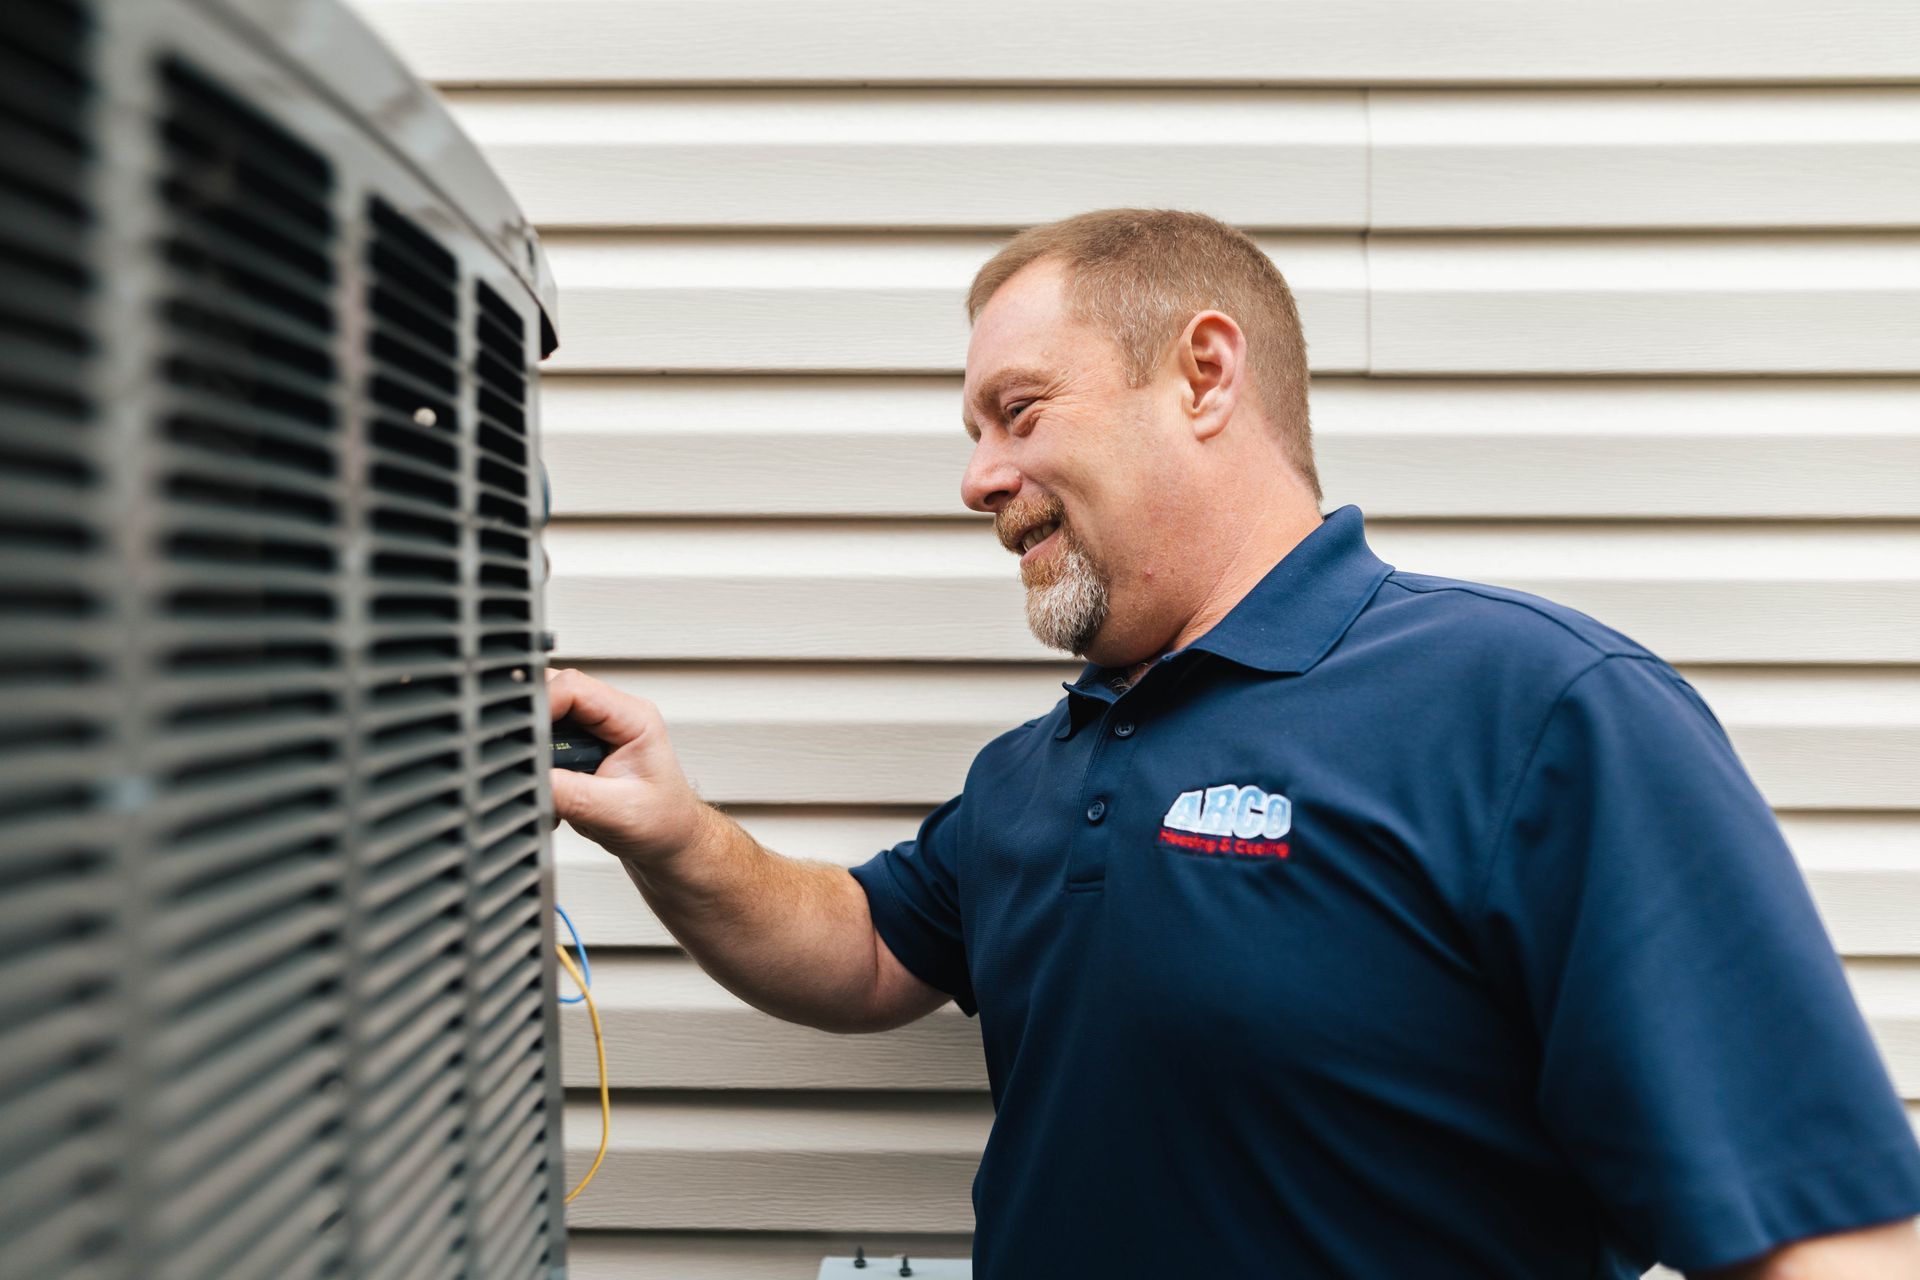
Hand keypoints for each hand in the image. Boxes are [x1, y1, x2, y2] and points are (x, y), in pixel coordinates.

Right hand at [545, 667, 707, 865]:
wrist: (670, 843)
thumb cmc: (662, 824)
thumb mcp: (616, 812)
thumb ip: (570, 794)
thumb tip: (531, 781)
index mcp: (633, 717)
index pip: (573, 686)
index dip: (540, 706)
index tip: (520, 738)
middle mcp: (613, 716)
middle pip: (553, 694)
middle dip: (532, 730)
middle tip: (532, 767)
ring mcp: (594, 731)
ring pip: (543, 718)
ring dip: (534, 752)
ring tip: (546, 786)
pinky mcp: (579, 748)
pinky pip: (543, 742)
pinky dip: (536, 768)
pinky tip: (550, 794)